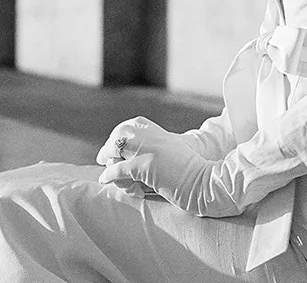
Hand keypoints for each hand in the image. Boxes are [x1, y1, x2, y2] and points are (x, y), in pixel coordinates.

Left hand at [96, 117, 237, 216]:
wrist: (204, 181)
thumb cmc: (191, 171)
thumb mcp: (174, 150)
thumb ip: (159, 147)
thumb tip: (142, 155)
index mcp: (159, 132)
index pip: (133, 124)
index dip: (121, 133)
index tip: (116, 142)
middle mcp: (152, 137)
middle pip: (122, 133)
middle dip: (111, 143)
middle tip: (104, 155)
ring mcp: (148, 150)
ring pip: (117, 148)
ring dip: (107, 156)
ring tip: (102, 164)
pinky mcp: (145, 167)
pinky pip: (120, 169)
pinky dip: (109, 174)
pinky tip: (104, 179)